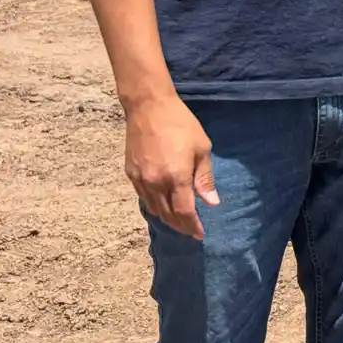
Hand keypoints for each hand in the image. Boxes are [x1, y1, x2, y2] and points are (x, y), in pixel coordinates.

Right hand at [125, 94, 217, 239]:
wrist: (149, 108)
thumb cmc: (181, 124)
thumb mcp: (201, 148)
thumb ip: (204, 178)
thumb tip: (211, 202)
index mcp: (176, 177)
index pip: (184, 212)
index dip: (192, 226)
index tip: (200, 234)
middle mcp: (155, 183)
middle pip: (167, 215)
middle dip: (180, 226)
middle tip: (191, 231)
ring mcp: (140, 180)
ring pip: (153, 209)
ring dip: (167, 218)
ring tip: (179, 221)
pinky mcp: (130, 174)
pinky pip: (143, 197)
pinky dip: (154, 205)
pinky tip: (163, 204)